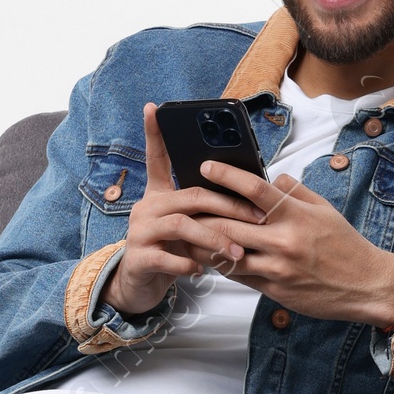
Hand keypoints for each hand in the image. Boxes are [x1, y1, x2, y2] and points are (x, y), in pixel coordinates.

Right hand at [102, 104, 268, 318]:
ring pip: (181, 225)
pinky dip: (190, 264)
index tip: (154, 108)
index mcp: (159, 195)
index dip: (154, 133)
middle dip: (228, 205)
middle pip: (191, 195)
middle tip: (256, 218)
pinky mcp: (138, 259)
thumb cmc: (169, 250)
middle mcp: (147, 207)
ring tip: (236, 251)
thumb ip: (202, 211)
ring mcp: (140, 232)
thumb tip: (243, 198)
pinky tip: (203, 269)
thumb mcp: (185, 226)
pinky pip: (168, 257)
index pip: (157, 158)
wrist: (137, 285)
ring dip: (214, 238)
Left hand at [191, 158, 393, 328]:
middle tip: (184, 203)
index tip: (206, 167)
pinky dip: (220, 264)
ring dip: (204, 242)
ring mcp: (276, 267)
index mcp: (296, 214)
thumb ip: (295, 191)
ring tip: (186, 232)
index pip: (254, 189)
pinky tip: (207, 256)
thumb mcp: (324, 209)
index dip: (226, 175)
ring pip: (228, 252)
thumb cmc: (344, 244)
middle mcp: (284, 240)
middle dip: (204, 212)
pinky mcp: (273, 289)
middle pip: (230, 222)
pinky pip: (238, 275)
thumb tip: (272, 177)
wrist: (364, 285)